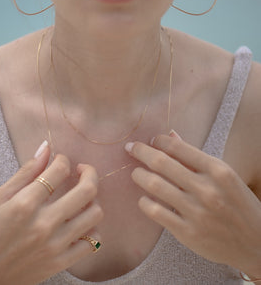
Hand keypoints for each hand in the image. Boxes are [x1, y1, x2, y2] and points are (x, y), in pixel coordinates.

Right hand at [0, 143, 103, 284]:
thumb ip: (26, 172)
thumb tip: (46, 147)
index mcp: (25, 204)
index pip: (59, 170)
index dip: (63, 160)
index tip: (61, 161)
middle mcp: (44, 224)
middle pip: (87, 190)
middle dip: (90, 172)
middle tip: (83, 170)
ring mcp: (56, 245)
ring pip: (95, 214)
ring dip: (92, 200)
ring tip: (82, 198)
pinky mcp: (62, 262)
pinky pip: (93, 242)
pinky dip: (91, 229)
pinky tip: (80, 223)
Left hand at [125, 131, 260, 277]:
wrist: (255, 243)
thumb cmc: (237, 203)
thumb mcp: (223, 175)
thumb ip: (194, 156)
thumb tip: (170, 135)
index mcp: (218, 170)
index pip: (177, 147)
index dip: (157, 141)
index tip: (150, 141)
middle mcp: (207, 189)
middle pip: (161, 163)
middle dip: (140, 152)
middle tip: (130, 148)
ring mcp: (196, 212)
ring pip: (154, 185)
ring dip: (138, 175)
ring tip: (135, 172)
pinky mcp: (188, 233)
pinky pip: (155, 212)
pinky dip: (144, 202)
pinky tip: (144, 198)